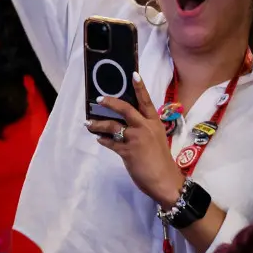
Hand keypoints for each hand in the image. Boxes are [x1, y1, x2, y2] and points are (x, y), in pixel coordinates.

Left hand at [86, 73, 184, 208]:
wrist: (164, 179)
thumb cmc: (160, 159)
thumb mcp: (156, 139)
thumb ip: (143, 130)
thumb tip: (125, 126)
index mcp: (154, 122)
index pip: (146, 101)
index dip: (140, 87)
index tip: (133, 74)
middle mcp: (145, 127)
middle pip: (126, 109)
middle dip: (111, 103)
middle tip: (99, 99)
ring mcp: (136, 138)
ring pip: (113, 125)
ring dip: (98, 124)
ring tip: (89, 123)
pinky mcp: (127, 151)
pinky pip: (110, 142)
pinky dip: (102, 140)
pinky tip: (98, 139)